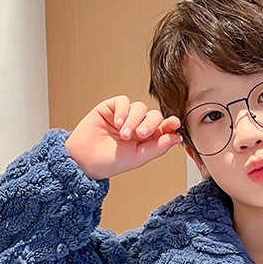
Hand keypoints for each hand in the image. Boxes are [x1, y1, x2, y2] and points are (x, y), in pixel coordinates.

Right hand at [64, 96, 182, 180]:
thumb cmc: (110, 162)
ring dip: (134, 120)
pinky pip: (124, 101)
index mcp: (147, 139)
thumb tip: (177, 137)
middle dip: (150, 124)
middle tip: (140, 134)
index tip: (175, 123)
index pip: (163, 128)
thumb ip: (158, 147)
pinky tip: (118, 124)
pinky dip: (123, 111)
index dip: (170, 124)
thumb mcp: (138, 157)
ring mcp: (125, 116)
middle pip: (154, 115)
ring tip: (124, 134)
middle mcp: (138, 126)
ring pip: (140, 108)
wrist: (85, 159)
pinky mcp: (112, 108)